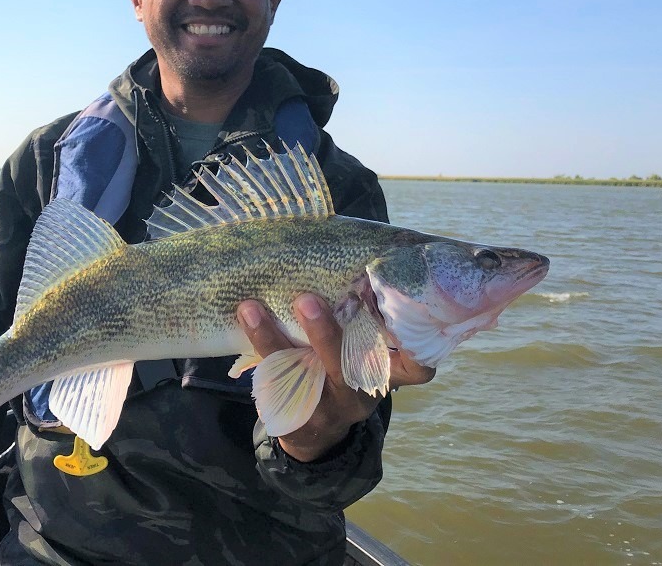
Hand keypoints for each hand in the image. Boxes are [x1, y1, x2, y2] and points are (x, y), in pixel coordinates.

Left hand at [236, 293, 434, 462]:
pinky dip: (257, 349)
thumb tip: (357, 238)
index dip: (416, 346)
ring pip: (300, 377)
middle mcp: (361, 391)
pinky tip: (244, 320)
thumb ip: (364, 310)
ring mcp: (327, 408)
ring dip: (273, 340)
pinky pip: (273, 386)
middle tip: (305, 300)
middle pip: (349, 369)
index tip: (398, 309)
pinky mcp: (295, 416)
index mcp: (387, 371)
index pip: (417, 366)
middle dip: (326, 335)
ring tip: (251, 308)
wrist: (313, 424)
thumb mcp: (361, 345)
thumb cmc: (342, 360)